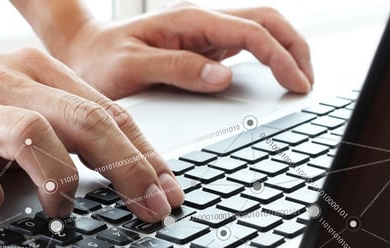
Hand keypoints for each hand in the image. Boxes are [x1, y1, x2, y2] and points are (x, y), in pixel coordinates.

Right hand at [0, 48, 183, 221]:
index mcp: (38, 73)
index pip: (108, 113)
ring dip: (61, 180)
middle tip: (149, 207)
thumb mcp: (25, 112)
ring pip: (32, 134)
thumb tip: (130, 177)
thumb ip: (70, 135)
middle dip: (127, 168)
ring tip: (65, 212)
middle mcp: (7, 84)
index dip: (145, 155)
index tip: (169, 192)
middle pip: (84, 119)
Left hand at [51, 2, 313, 98]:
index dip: (279, 57)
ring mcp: (202, 33)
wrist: (83, 52)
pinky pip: (244, 45)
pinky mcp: (201, 46)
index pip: (250, 32)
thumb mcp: (131, 68)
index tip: (296, 84)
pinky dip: (267, 58)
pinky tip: (273, 75)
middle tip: (307, 82)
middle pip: (265, 21)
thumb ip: (176, 69)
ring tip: (298, 78)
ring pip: (258, 30)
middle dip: (294, 47)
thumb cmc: (100, 61)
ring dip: (284, 50)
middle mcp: (200, 22)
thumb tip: (221, 77)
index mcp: (188, 21)